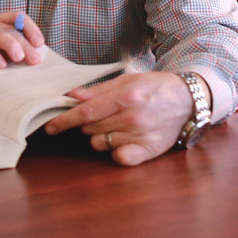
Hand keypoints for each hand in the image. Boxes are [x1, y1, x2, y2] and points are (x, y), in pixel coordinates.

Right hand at [0, 11, 46, 71]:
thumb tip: (40, 56)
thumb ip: (23, 51)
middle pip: (8, 27)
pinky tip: (1, 65)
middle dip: (23, 43)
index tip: (40, 44)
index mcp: (0, 21)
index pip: (18, 17)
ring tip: (18, 58)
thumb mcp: (10, 55)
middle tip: (34, 59)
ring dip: (8, 44)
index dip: (30, 28)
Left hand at [44, 71, 199, 166]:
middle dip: (85, 125)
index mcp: (126, 97)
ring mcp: (141, 136)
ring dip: (100, 136)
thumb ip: (99, 90)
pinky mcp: (149, 150)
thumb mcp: (128, 80)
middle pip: (90, 129)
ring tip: (117, 125)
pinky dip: (116, 151)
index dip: (64, 120)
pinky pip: (119, 158)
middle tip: (99, 116)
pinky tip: (123, 142)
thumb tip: (72, 96)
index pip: (86, 113)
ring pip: (101, 143)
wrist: (187, 99)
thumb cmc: (155, 87)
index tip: (50, 127)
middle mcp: (133, 118)